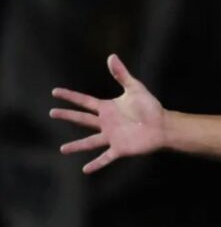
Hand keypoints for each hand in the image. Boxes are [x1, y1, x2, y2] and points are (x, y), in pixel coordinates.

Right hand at [50, 54, 165, 172]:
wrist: (163, 125)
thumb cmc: (150, 107)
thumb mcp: (135, 88)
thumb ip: (122, 75)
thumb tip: (112, 56)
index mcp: (107, 109)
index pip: (84, 101)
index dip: (70, 96)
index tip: (55, 92)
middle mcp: (106, 123)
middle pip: (82, 120)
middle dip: (67, 116)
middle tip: (51, 113)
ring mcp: (112, 137)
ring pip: (89, 142)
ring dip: (76, 146)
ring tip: (62, 149)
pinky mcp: (120, 148)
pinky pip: (105, 157)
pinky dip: (96, 164)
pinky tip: (85, 170)